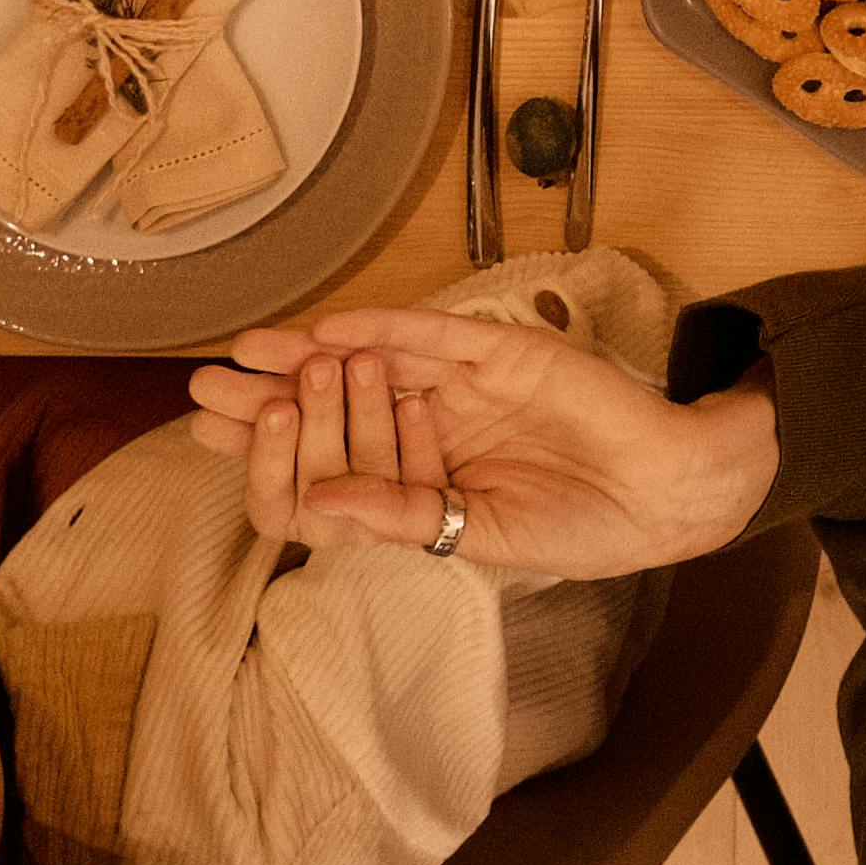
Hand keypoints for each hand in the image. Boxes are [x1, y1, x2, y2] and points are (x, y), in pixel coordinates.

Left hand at [186, 308, 766, 581]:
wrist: (661, 492)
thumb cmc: (581, 525)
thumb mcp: (478, 536)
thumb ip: (401, 516)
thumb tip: (311, 510)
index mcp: (427, 473)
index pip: (334, 454)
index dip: (273, 444)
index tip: (211, 437)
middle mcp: (437, 421)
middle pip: (339, 400)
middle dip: (271, 394)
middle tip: (203, 387)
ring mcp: (466, 383)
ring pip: (374, 360)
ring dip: (310, 354)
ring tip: (245, 350)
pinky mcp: (500, 351)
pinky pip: (432, 335)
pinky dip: (383, 329)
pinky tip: (330, 330)